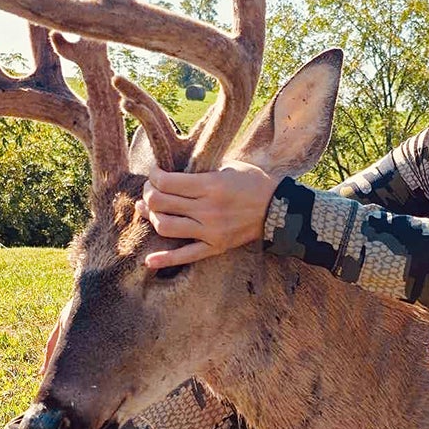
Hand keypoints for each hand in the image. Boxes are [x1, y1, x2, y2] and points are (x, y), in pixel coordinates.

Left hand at [137, 161, 281, 268]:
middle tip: (150, 190)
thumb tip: (169, 174)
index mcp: (210, 185)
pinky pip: (186, 256)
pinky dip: (165, 259)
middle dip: (149, 194)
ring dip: (152, 218)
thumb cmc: (253, 182)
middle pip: (160, 203)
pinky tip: (149, 260)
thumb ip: (199, 170)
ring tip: (149, 211)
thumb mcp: (226, 167)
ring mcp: (210, 231)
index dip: (153, 176)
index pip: (166, 182)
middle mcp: (206, 209)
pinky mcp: (215, 247)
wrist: (279, 209)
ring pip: (165, 227)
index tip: (154, 173)